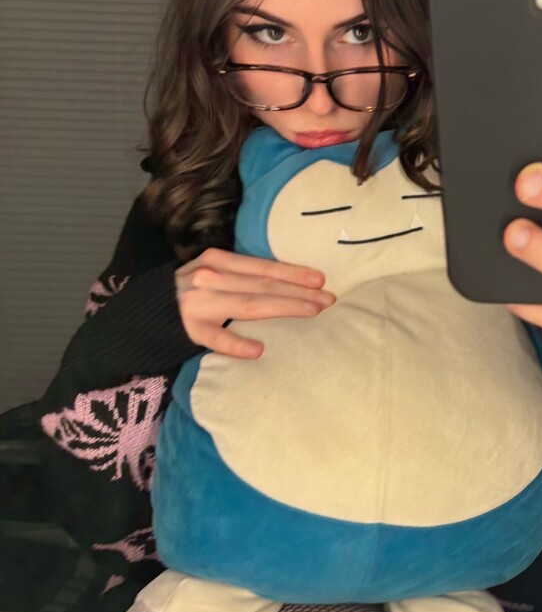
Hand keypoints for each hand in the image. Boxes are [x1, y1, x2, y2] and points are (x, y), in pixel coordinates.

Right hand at [175, 249, 335, 358]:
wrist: (142, 313)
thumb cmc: (189, 292)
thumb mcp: (213, 273)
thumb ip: (242, 275)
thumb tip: (287, 279)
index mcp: (217, 261)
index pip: (262, 268)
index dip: (292, 273)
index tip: (321, 280)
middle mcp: (210, 278)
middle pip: (262, 285)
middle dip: (298, 292)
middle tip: (328, 299)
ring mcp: (198, 304)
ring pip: (248, 305)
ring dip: (283, 308)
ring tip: (311, 312)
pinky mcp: (188, 330)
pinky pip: (215, 338)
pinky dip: (236, 343)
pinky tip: (258, 350)